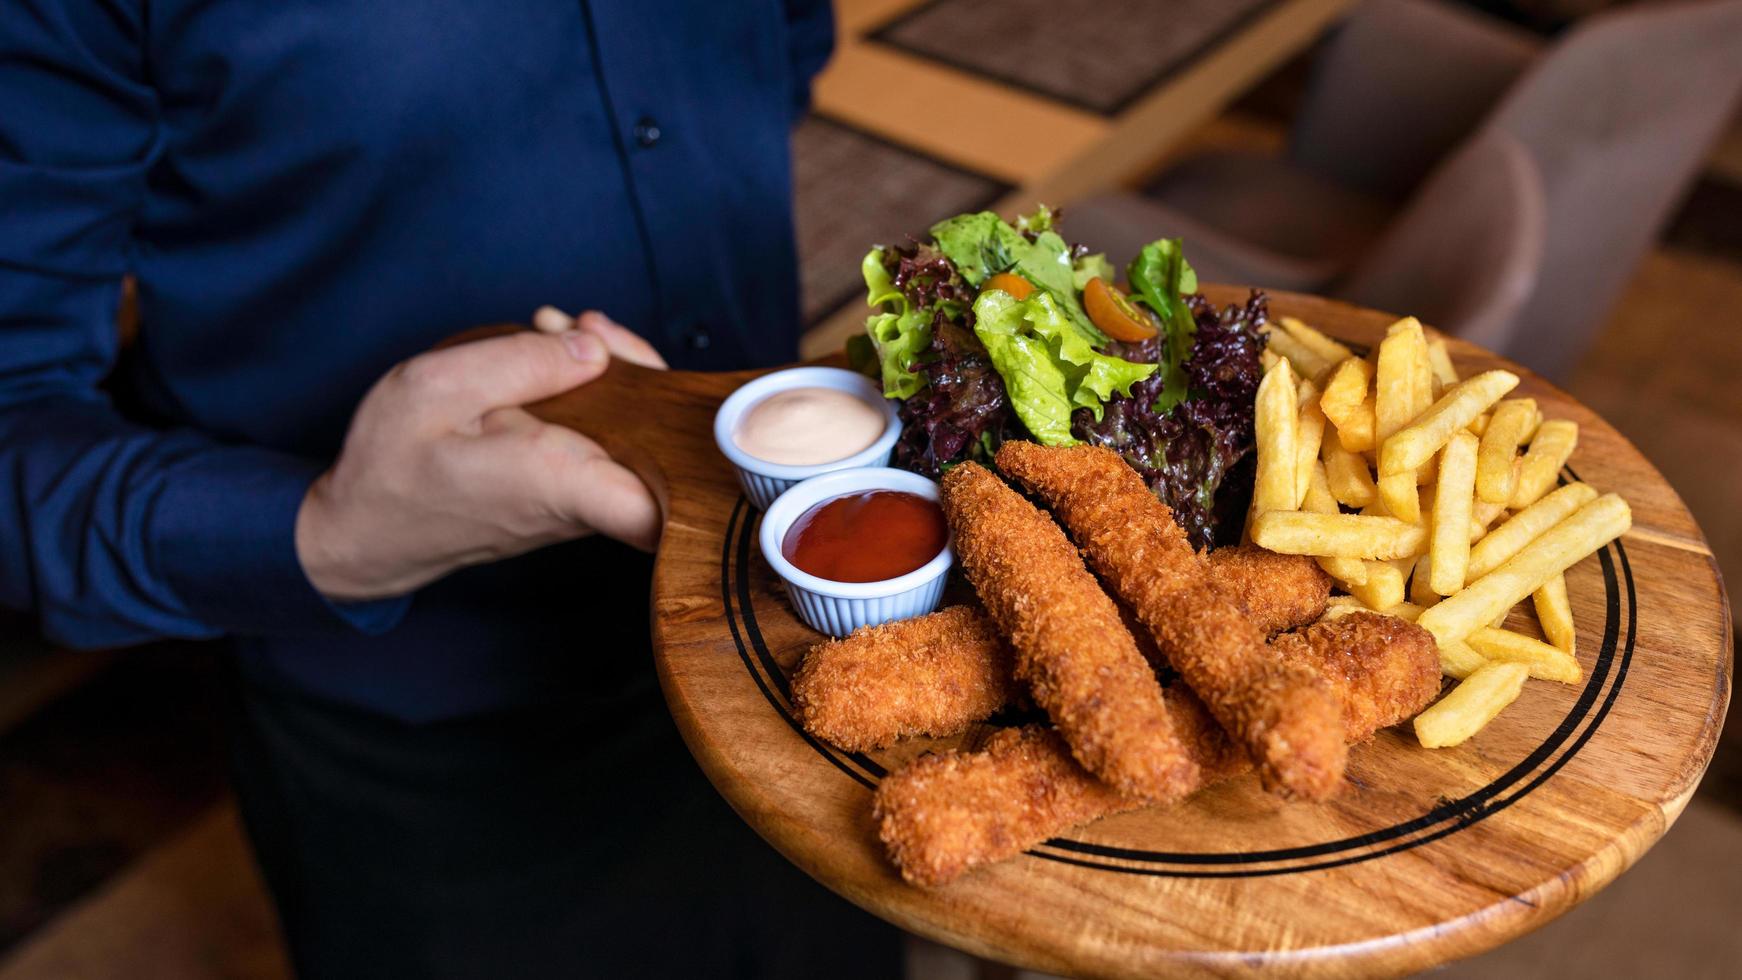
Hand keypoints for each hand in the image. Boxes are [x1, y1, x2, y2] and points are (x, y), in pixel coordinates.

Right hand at [296, 311, 667, 600]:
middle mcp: (585, 498)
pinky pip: (608, 435)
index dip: (704, 471)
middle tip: (582, 327)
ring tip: (553, 329)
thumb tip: (594, 349)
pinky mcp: (572, 487)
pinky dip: (592, 389)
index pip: (663, 508)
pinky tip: (553, 351)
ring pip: (638, 434)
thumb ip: (521, 363)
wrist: (361, 531)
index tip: (711, 418)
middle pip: (664, 445)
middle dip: (643, 370)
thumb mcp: (437, 388)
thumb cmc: (391, 467)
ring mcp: (582, 497)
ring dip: (613, 372)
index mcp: (560, 480)